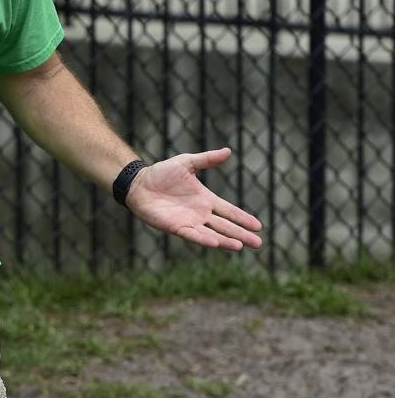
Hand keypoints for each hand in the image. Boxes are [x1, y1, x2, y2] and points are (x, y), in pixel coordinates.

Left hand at [126, 148, 261, 250]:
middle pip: (226, 226)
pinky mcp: (176, 227)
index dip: (243, 218)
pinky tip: (216, 243)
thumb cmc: (162, 173)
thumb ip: (207, 159)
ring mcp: (190, 221)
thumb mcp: (188, 162)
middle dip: (241, 234)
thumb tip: (228, 151)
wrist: (140, 183)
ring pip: (213, 234)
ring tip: (241, 246)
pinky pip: (193, 234)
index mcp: (206, 199)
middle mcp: (201, 213)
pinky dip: (204, 239)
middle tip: (258, 243)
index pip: (229, 211)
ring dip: (227, 240)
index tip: (258, 226)